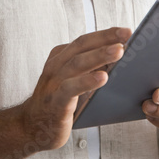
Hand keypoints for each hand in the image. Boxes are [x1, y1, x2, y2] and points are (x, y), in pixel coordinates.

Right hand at [20, 27, 131, 151]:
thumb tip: (119, 58)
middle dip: (105, 38)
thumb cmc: (59, 102)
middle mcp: (56, 66)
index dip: (105, 34)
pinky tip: (102, 77)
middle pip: (81, 46)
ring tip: (118, 50)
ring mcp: (54, 83)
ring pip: (76, 63)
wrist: (32, 127)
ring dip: (99, 55)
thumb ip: (90, 69)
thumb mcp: (73, 80)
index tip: (125, 31)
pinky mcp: (55, 101)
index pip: (85, 41)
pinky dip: (87, 81)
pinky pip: (70, 88)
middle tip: (126, 34)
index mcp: (60, 57)